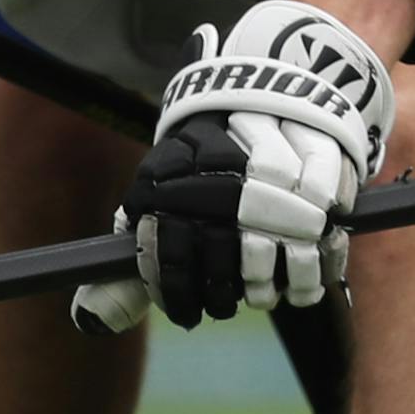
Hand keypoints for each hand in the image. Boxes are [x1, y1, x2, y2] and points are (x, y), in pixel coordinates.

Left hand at [73, 0, 393, 331]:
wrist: (261, 90)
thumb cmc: (202, 180)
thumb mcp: (161, 216)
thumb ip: (130, 275)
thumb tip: (92, 323)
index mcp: (164, 169)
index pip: (164, 239)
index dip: (176, 285)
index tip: (189, 313)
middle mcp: (211, 152)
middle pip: (222, 237)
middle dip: (231, 285)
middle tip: (240, 301)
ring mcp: (267, 142)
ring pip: (276, 224)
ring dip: (281, 273)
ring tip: (278, 293)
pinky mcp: (317, 138)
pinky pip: (322, 202)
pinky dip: (321, 247)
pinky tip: (314, 267)